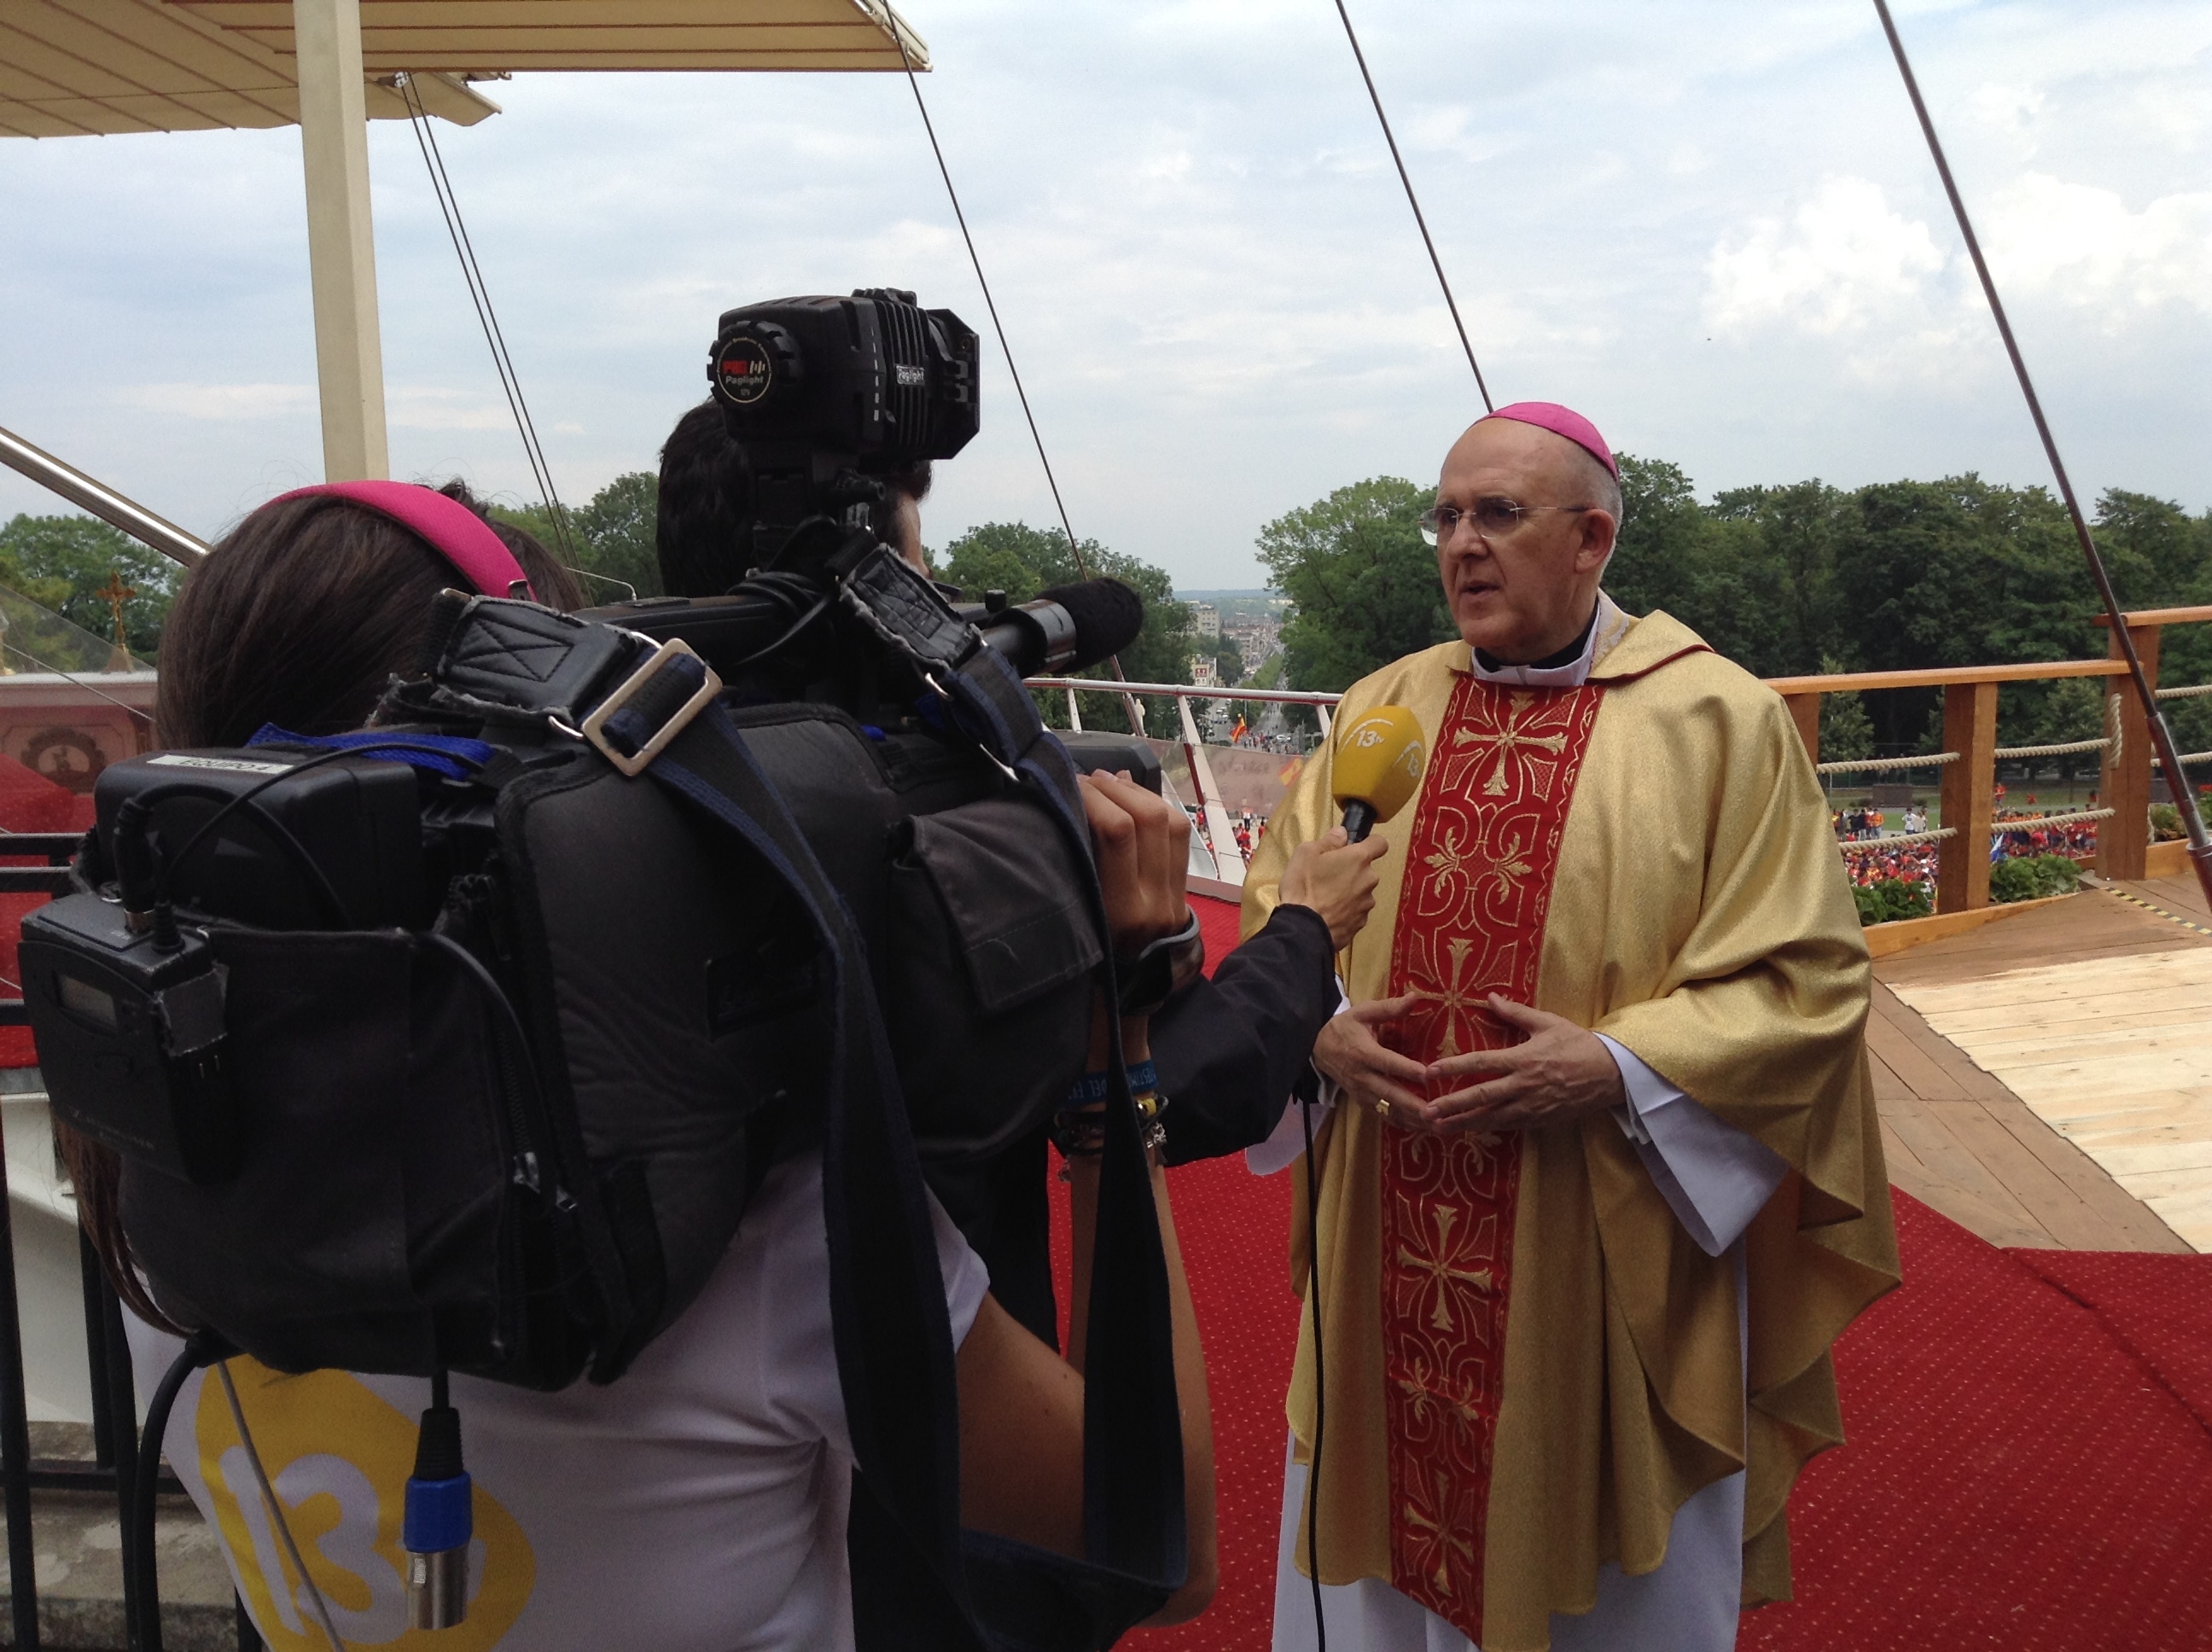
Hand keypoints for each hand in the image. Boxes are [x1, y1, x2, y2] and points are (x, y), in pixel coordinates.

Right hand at [1080, 771, 1190, 958]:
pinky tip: (1134, 799)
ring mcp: (1175, 896)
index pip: (1119, 832)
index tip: (1070, 787)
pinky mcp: (1183, 890)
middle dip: (1115, 789)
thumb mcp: (1077, 919)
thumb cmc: (1088, 959)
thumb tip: (1080, 802)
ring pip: (1170, 821)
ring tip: (1109, 783)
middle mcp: (1155, 901)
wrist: (1130, 994)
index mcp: (1122, 911)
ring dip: (1137, 793)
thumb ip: (1080, 865)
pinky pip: (1180, 835)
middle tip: (1088, 780)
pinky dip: (1156, 807)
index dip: (1094, 798)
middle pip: (1148, 819)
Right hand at [1277, 827, 1388, 949]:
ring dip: (1349, 893)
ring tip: (1325, 899)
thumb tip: (1343, 834)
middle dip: (1352, 872)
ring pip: (1361, 893)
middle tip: (1328, 876)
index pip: (1380, 843)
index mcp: (1359, 859)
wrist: (1303, 929)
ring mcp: (1366, 904)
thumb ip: (1329, 841)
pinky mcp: (1360, 924)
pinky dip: (1345, 911)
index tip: (1355, 848)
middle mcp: (1369, 880)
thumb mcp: (1306, 853)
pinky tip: (1327, 914)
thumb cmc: (1303, 887)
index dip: (1369, 843)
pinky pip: (1355, 912)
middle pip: (1366, 871)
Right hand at [1312, 995, 1427, 1128]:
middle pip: (1388, 1093)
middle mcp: (1362, 1076)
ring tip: (1435, 1125)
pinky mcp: (1362, 1102)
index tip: (1427, 1075)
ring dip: (1411, 1119)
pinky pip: (1383, 1116)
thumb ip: (1389, 1007)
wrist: (1317, 1048)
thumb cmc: (1345, 1027)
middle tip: (1434, 1112)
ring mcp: (1361, 1092)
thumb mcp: (1362, 1012)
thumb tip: (1415, 996)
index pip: (1387, 1062)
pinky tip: (1422, 1129)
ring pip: (1387, 1109)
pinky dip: (1402, 1124)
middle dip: (1412, 1104)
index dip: (1406, 1069)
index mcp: (1362, 1052)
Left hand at [1423, 995, 1623, 1134]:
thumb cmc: (1578, 1044)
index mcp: (1522, 1059)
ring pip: (1491, 1117)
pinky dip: (1488, 1129)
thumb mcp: (1547, 1023)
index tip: (1431, 1071)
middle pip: (1480, 1096)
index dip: (1454, 1067)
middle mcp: (1522, 1085)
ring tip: (1439, 1128)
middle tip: (1427, 1111)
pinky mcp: (1539, 1120)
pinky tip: (1471, 1131)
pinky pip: (1508, 1126)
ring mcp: (1531, 1106)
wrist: (1611, 1074)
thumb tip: (1489, 997)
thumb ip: (1515, 1012)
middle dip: (1451, 1105)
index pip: (1480, 1063)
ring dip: (1464, 1123)